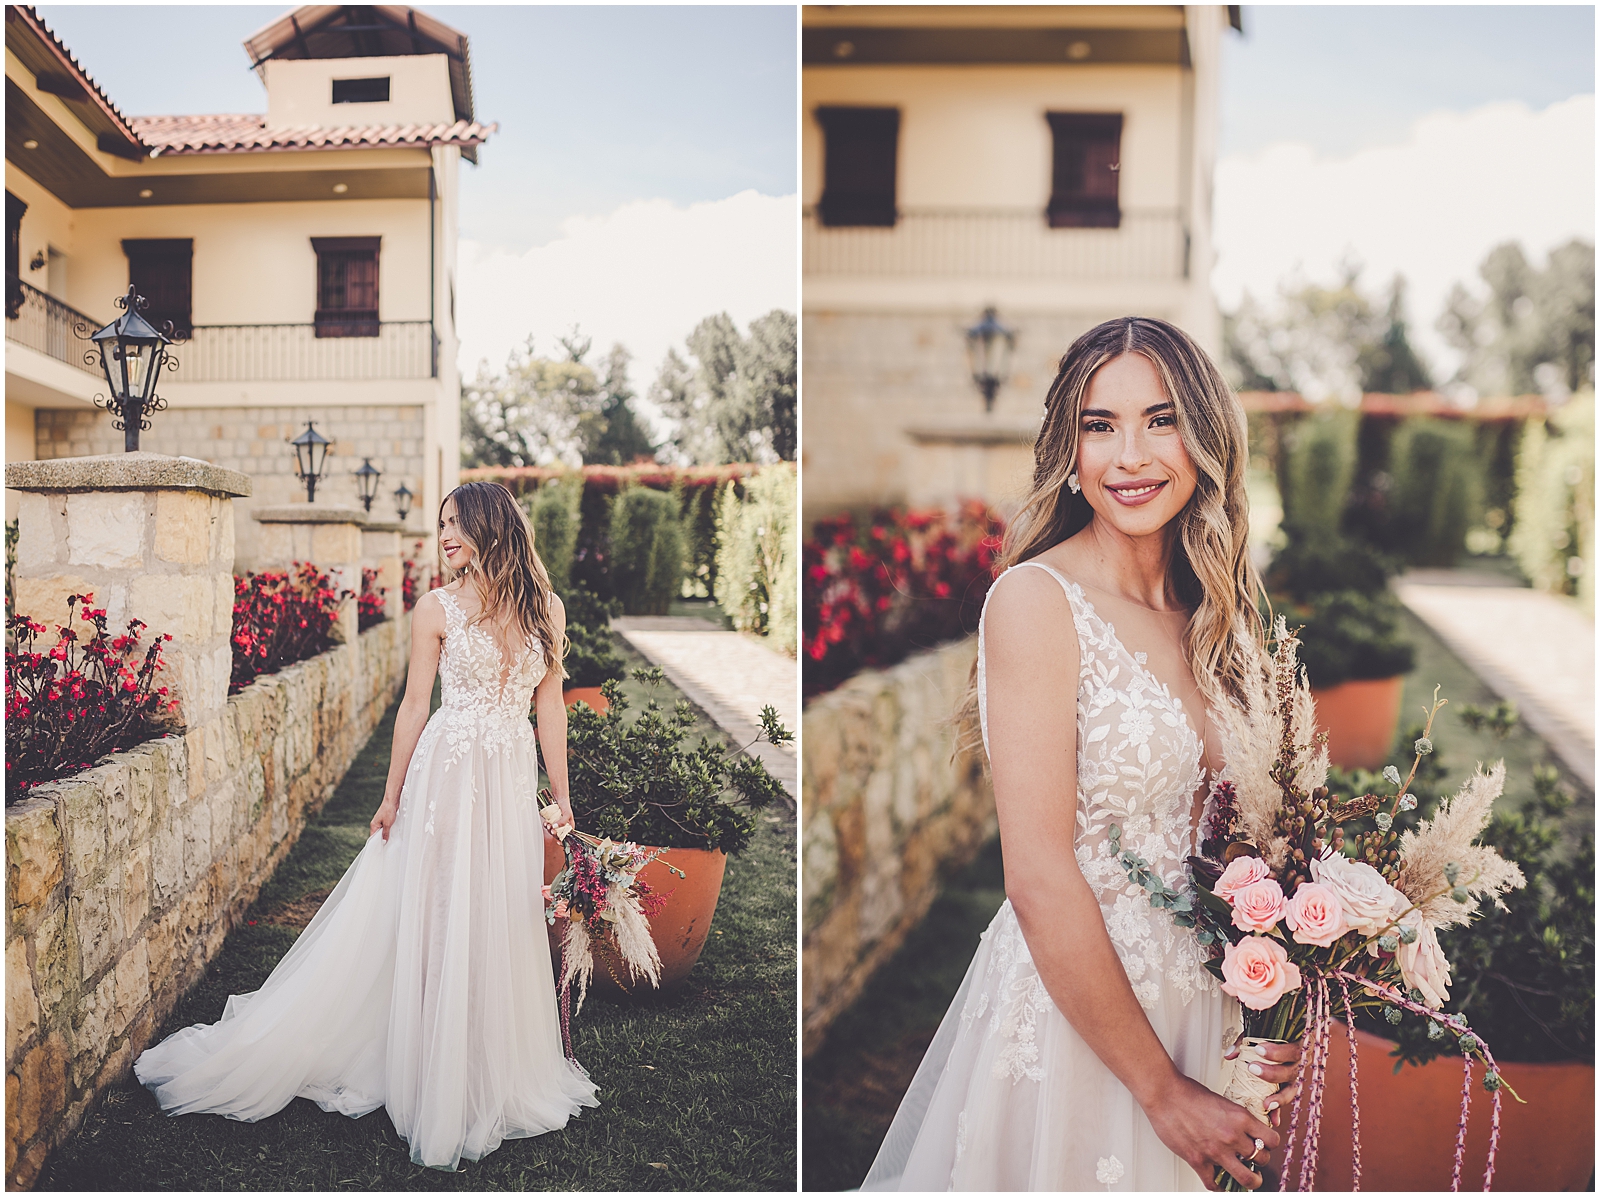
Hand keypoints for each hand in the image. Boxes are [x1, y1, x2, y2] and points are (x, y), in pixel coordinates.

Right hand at [369, 796, 398, 840]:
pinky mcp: (384, 820)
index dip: (376, 843)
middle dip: (381, 839)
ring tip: (389, 839)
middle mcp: (375, 824)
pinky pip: (385, 827)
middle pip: (377, 835)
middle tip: (386, 844)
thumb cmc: (388, 810)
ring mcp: (380, 822)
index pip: (372, 837)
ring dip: (385, 834)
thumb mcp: (388, 824)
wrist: (392, 801)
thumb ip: (385, 833)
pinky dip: (388, 830)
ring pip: (382, 831)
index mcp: (373, 825)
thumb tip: (384, 841)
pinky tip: (392, 832)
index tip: (380, 848)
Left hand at [540, 795, 574, 838]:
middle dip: (554, 833)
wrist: (559, 797)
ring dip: (549, 829)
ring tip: (548, 825)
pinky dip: (546, 825)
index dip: (563, 840)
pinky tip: (545, 823)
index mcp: (569, 827)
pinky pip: (548, 826)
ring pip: (552, 830)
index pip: (566, 836)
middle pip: (558, 834)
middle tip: (552, 830)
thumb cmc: (565, 806)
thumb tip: (555, 827)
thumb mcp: (567, 814)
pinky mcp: (552, 821)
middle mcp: (563, 826)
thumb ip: (563, 822)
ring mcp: (557, 824)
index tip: (558, 842)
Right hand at [1144, 1072, 1281, 1190]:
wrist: (1164, 1094)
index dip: (1271, 1144)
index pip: (1272, 1140)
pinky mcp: (1198, 1161)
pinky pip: (1215, 1183)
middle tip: (1255, 1160)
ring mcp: (1216, 1151)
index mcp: (1240, 1118)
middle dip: (1260, 1160)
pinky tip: (1220, 1183)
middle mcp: (1232, 1136)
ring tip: (1249, 1179)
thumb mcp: (1221, 1100)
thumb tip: (1243, 1129)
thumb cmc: (1188, 1092)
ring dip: (1251, 1181)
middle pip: (1261, 1159)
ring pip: (1247, 1178)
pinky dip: (1219, 1186)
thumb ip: (1234, 1118)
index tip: (1267, 1144)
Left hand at [1223, 1038, 1303, 1130]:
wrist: (1284, 1037)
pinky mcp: (1289, 1088)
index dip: (1277, 1052)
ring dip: (1279, 1097)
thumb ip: (1245, 1042)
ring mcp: (1295, 1077)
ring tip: (1266, 1103)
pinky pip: (1285, 1100)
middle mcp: (1299, 1063)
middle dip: (1272, 1073)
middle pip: (1291, 1071)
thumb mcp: (1259, 1034)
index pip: (1292, 1050)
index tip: (1259, 1049)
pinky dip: (1278, 1109)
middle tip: (1253, 1069)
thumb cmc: (1272, 1037)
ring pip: (1291, 1089)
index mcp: (1297, 1046)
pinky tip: (1273, 1118)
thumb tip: (1230, 1055)